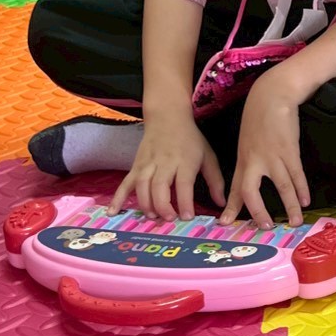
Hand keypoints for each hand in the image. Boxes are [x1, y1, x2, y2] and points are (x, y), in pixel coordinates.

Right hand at [110, 111, 225, 220]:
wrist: (167, 117)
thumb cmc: (190, 139)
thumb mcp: (208, 156)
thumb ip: (215, 181)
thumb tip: (222, 204)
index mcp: (185, 161)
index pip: (184, 184)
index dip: (184, 201)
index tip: (187, 217)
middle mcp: (165, 162)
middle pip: (159, 186)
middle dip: (163, 205)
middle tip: (169, 219)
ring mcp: (147, 164)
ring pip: (142, 185)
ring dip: (145, 203)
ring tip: (152, 216)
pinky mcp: (136, 166)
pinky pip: (125, 183)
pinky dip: (118, 197)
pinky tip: (113, 212)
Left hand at [219, 59, 309, 227]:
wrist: (271, 95)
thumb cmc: (259, 115)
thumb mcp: (247, 139)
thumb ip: (249, 158)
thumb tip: (252, 173)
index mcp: (243, 159)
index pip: (234, 187)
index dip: (231, 206)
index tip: (225, 222)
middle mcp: (254, 161)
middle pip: (250, 191)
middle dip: (257, 211)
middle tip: (265, 227)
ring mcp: (272, 156)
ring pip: (280, 187)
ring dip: (289, 206)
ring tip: (296, 222)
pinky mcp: (289, 150)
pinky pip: (296, 174)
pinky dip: (301, 189)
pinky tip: (306, 201)